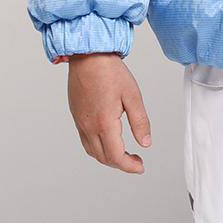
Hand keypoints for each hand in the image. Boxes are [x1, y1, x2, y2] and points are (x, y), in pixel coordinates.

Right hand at [67, 53, 151, 173]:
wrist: (88, 56)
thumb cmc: (110, 71)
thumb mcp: (132, 95)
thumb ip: (140, 121)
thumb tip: (145, 143)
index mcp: (104, 123)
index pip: (116, 156)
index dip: (129, 166)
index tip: (140, 167)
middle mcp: (89, 127)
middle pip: (104, 158)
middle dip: (121, 164)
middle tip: (136, 161)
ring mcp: (80, 122)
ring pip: (93, 152)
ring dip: (108, 158)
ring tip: (124, 154)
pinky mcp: (77, 116)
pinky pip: (86, 142)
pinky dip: (98, 149)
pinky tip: (108, 141)